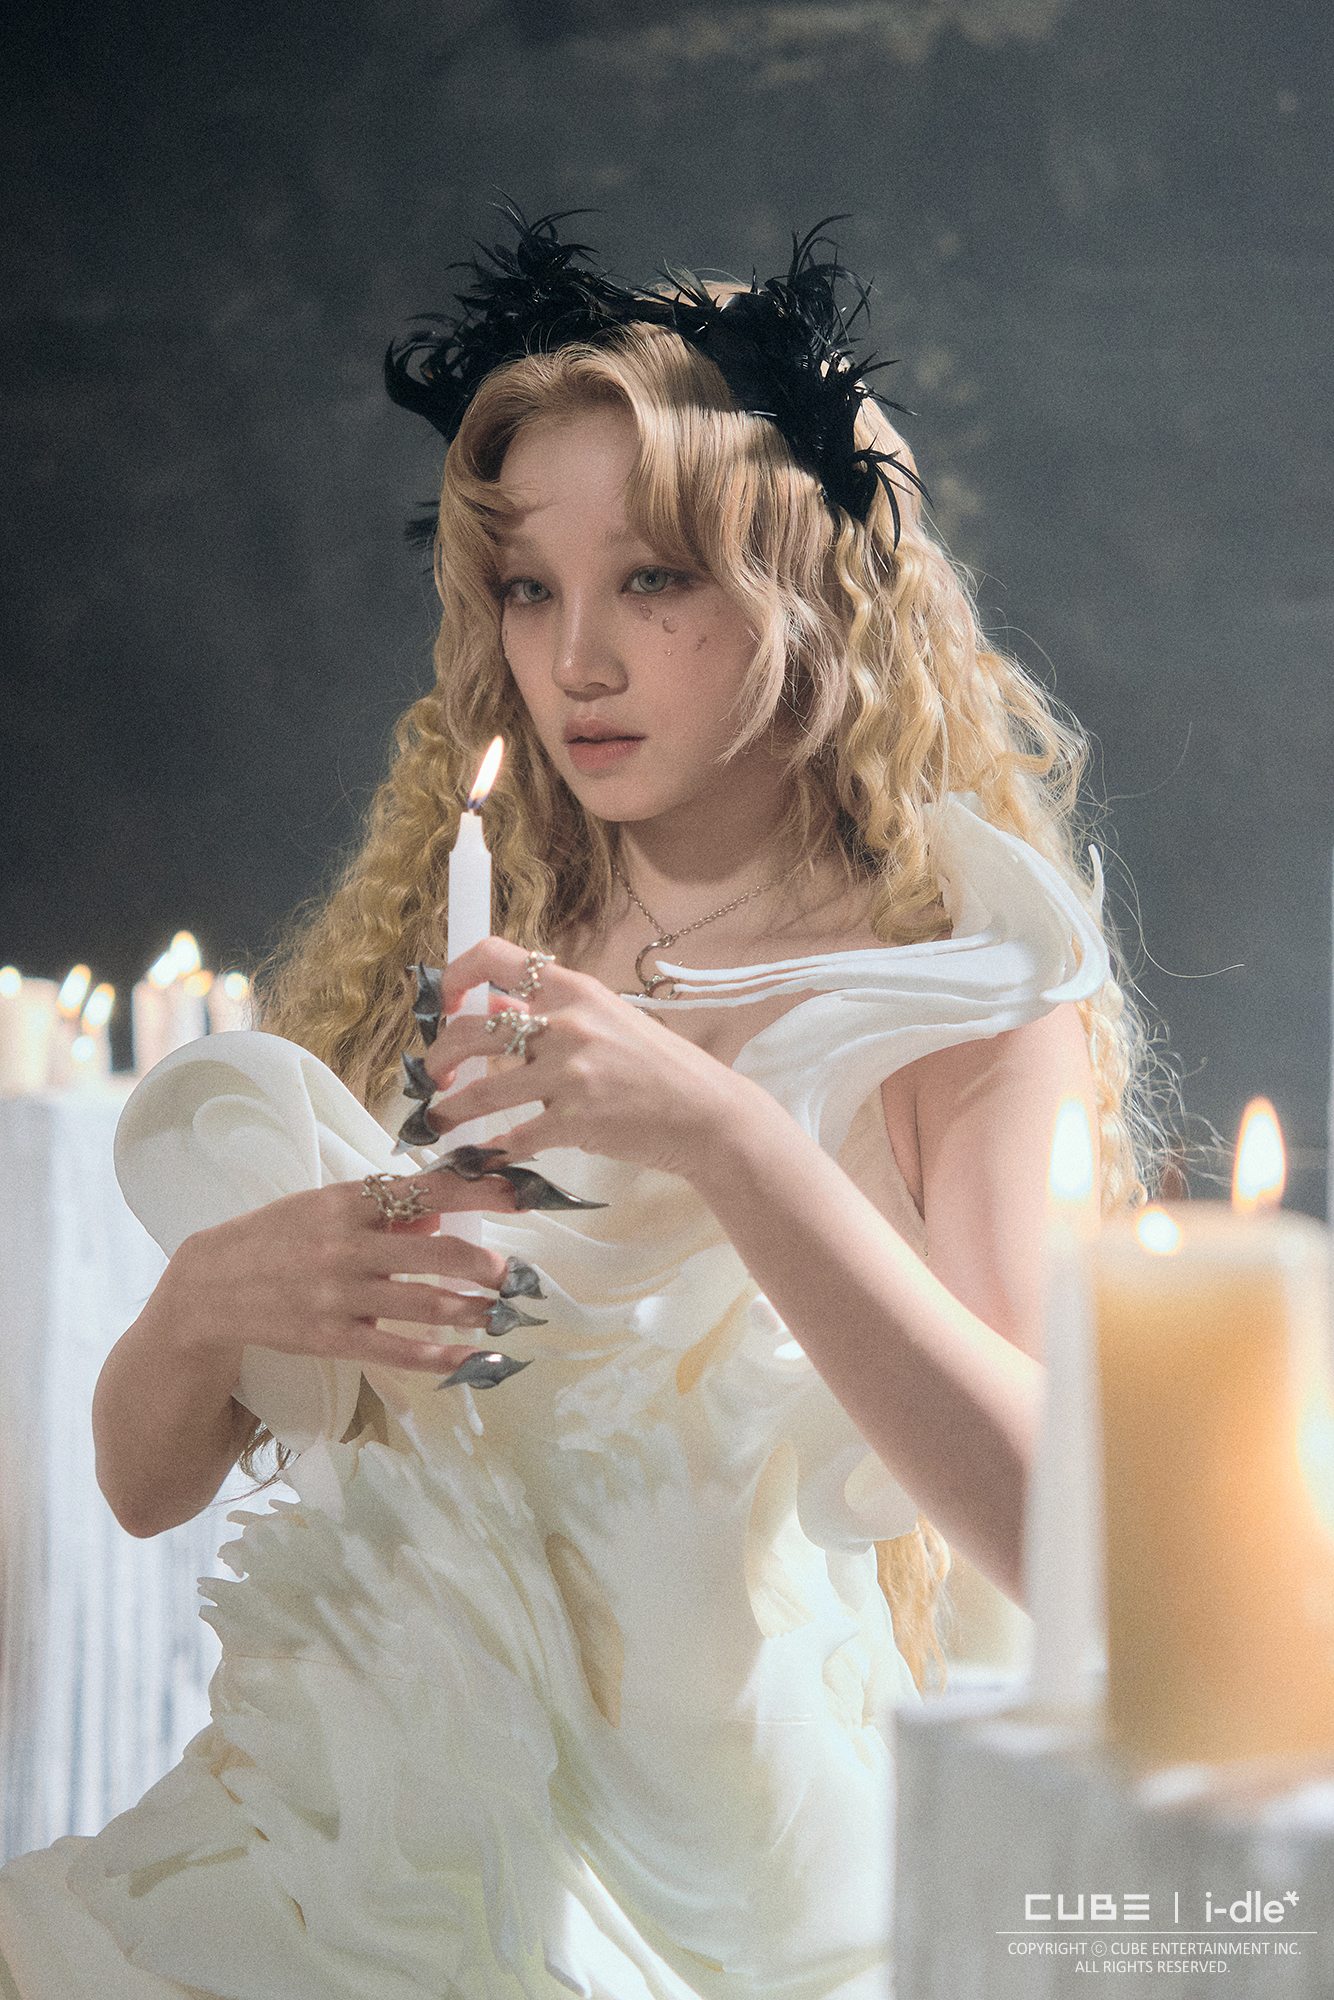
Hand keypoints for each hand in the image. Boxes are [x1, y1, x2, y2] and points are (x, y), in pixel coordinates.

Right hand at [157, 1165, 520, 1377]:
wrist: (208, 1288)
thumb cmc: (272, 1238)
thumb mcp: (320, 1206)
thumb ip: (378, 1210)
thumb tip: (440, 1216)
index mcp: (346, 1202)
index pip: (426, 1190)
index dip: (478, 1192)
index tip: (518, 1194)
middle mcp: (348, 1246)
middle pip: (438, 1254)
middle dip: (486, 1265)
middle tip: (512, 1274)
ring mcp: (340, 1294)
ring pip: (425, 1304)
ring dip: (473, 1310)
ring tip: (500, 1313)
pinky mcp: (331, 1337)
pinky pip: (396, 1350)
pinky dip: (438, 1356)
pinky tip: (467, 1359)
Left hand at [419, 940, 747, 1176]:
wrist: (707, 1114)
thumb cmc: (660, 1068)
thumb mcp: (608, 1019)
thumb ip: (552, 1011)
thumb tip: (494, 1005)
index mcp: (573, 989)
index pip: (494, 958)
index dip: (454, 976)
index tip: (444, 1001)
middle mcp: (567, 1024)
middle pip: (470, 1031)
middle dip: (438, 1057)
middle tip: (432, 1076)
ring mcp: (570, 1074)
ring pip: (481, 1092)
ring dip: (448, 1111)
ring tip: (437, 1122)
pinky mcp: (575, 1122)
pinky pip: (513, 1139)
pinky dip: (491, 1152)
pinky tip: (483, 1157)